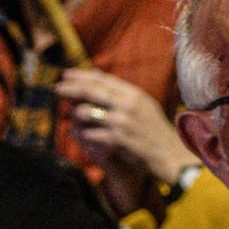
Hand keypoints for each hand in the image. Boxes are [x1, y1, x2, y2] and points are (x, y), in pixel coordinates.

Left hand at [59, 68, 196, 184]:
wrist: (170, 154)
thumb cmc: (155, 130)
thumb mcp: (143, 106)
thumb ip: (121, 93)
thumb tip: (97, 78)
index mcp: (135, 94)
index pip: (103, 79)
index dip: (82, 75)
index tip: (66, 75)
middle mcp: (128, 104)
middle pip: (92, 91)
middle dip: (71, 88)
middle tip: (57, 88)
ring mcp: (123, 121)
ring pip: (87, 112)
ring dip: (75, 114)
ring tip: (71, 117)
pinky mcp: (118, 139)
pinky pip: (90, 133)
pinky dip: (81, 133)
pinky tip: (77, 134)